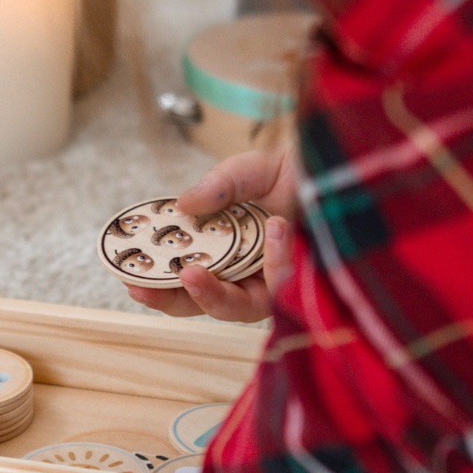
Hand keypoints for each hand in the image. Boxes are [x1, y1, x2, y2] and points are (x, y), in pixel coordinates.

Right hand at [129, 144, 297, 322]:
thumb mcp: (248, 170)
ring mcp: (276, 283)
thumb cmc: (294, 170)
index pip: (186, 280)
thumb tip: (183, 206)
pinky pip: (285, 285)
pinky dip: (277, 259)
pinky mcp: (306, 284)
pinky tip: (276, 228)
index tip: (129, 279)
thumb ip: (219, 186)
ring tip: (202, 266)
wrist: (343, 164)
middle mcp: (248, 275)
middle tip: (166, 281)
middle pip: (208, 304)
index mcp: (225, 253)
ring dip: (219, 291)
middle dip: (181, 299)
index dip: (157, 286)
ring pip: (242, 307)